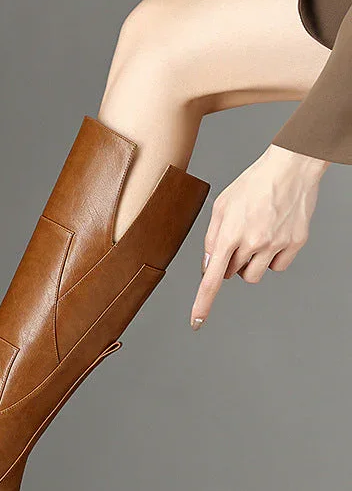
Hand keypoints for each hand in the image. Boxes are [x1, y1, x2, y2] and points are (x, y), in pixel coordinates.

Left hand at [191, 144, 328, 329]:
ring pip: (252, 276)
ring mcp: (276, 244)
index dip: (203, 303)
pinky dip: (271, 260)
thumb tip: (209, 267)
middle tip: (236, 240)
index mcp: (230, 234)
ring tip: (253, 240)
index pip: (212, 279)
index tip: (196, 321)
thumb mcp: (220, 207)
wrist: (289, 169)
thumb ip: (211, 238)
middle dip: (228, 264)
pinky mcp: (295, 243)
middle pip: (231, 275)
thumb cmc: (252, 184)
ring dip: (247, 266)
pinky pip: (277, 268)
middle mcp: (253, 243)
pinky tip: (272, 239)